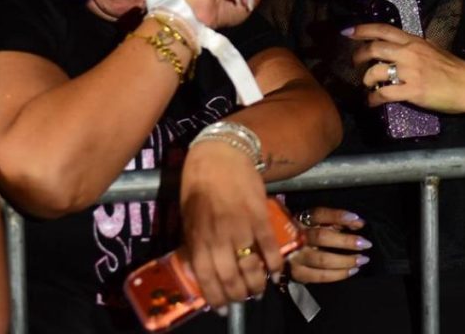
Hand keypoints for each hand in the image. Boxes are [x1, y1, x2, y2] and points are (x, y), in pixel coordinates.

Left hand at [179, 139, 277, 307]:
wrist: (220, 156)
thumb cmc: (198, 185)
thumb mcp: (189, 218)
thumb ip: (197, 243)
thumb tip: (203, 266)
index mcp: (197, 239)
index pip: (206, 279)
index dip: (216, 298)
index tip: (223, 308)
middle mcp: (218, 238)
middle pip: (231, 278)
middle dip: (238, 295)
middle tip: (244, 299)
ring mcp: (240, 228)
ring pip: (251, 267)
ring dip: (257, 283)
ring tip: (260, 289)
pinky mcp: (259, 216)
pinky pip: (268, 246)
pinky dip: (274, 263)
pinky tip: (275, 271)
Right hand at [288, 207, 369, 282]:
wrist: (279, 253)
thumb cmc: (306, 235)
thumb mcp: (319, 223)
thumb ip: (338, 221)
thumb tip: (359, 223)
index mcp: (301, 220)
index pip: (319, 214)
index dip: (338, 216)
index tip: (357, 219)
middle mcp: (295, 237)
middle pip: (321, 237)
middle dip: (346, 241)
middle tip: (366, 244)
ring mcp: (294, 257)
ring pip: (321, 260)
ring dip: (345, 260)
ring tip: (362, 260)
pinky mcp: (296, 274)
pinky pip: (318, 277)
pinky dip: (337, 275)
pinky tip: (351, 271)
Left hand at [345, 23, 464, 112]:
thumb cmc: (453, 68)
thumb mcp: (432, 49)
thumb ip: (414, 48)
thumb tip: (397, 50)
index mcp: (414, 41)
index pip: (384, 30)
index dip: (363, 29)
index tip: (348, 31)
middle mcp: (409, 53)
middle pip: (374, 48)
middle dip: (359, 55)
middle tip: (355, 62)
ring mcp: (410, 72)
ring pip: (376, 71)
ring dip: (366, 79)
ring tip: (368, 85)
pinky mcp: (412, 91)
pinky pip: (384, 93)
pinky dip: (373, 98)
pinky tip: (372, 102)